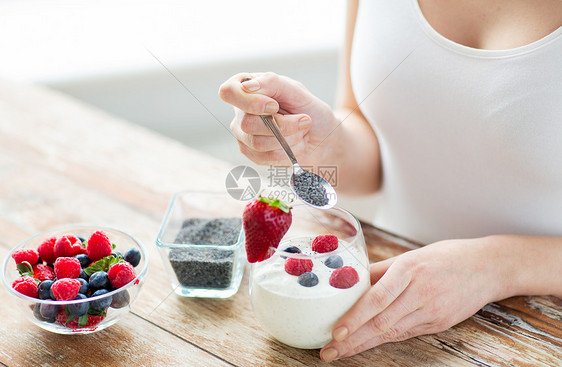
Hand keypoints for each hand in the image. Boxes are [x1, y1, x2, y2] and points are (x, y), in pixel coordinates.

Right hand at [218, 72, 337, 165]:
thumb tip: (248, 86)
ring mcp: (244, 135)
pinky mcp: (252, 154)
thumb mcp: (296, 90)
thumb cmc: (309, 109)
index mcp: (246, 88)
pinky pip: (265, 157)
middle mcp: (240, 112)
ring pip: (258, 143)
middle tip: (303, 120)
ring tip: (299, 131)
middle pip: (247, 123)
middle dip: (281, 125)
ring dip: (287, 138)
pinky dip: (286, 150)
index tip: (274, 106)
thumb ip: (272, 82)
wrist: (322, 136)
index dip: (250, 102)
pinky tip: (293, 143)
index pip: (229, 92)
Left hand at [320, 238, 508, 361]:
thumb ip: (381, 270)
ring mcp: (432, 311)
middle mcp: (421, 292)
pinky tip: (366, 345)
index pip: (378, 298)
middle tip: (328, 352)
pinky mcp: (439, 323)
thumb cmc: (446, 256)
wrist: (488, 267)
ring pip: (392, 333)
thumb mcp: (411, 255)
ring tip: (340, 353)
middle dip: (352, 340)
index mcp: (410, 269)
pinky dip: (383, 340)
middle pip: (382, 322)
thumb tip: (350, 282)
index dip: (356, 317)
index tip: (335, 331)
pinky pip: (406, 333)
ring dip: (363, 344)